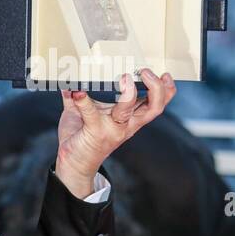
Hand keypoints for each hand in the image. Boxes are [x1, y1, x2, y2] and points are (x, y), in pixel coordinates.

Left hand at [54, 68, 175, 198]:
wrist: (72, 163)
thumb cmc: (81, 137)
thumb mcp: (84, 113)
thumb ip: (77, 96)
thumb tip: (68, 79)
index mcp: (130, 118)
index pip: (155, 104)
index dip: (166, 90)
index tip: (165, 75)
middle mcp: (126, 124)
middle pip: (154, 108)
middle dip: (156, 88)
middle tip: (146, 72)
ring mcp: (112, 129)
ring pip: (129, 111)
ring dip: (129, 93)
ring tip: (124, 78)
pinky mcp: (95, 132)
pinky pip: (91, 114)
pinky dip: (84, 101)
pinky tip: (77, 92)